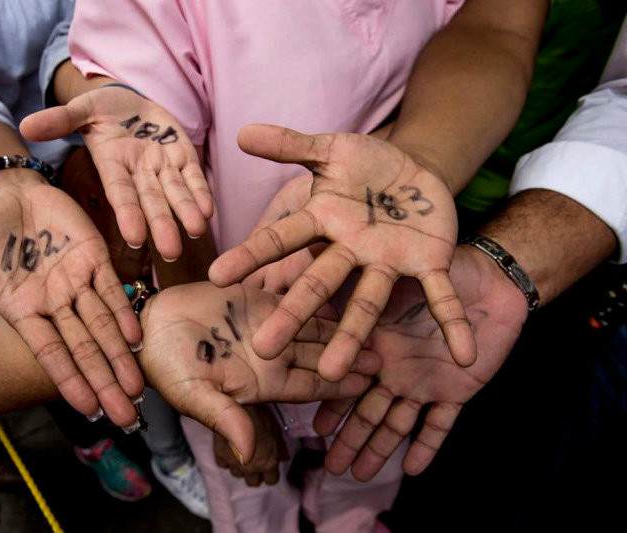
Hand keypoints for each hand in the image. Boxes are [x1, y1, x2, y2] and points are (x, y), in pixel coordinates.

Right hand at [0, 179, 142, 424]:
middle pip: (84, 349)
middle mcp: (54, 303)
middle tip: (127, 418)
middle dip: (105, 382)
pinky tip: (136, 338)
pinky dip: (125, 312)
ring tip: (137, 389)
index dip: (70, 379)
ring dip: (121, 356)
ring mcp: (76, 281)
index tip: (89, 409)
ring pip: (103, 325)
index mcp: (23, 310)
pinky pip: (112, 288)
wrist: (9, 191)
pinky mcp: (94, 257)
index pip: (50, 352)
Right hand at [21, 81, 212, 260]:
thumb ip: (59, 120)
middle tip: (171, 252)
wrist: (133, 104)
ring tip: (196, 231)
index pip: (121, 193)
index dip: (128, 214)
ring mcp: (163, 168)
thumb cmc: (104, 110)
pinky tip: (208, 210)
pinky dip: (201, 193)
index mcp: (114, 166)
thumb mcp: (82, 109)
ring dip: (186, 213)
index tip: (134, 236)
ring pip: (176, 194)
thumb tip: (26, 125)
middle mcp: (140, 174)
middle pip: (152, 202)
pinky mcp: (184, 158)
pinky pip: (194, 178)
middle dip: (162, 225)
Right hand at [138, 282, 379, 462]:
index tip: (370, 381)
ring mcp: (265, 321)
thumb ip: (225, 418)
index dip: (339, 382)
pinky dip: (311, 283)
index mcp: (262, 380)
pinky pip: (288, 288)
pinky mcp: (254, 294)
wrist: (147, 328)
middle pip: (320, 352)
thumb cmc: (167, 367)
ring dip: (340, 318)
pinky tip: (337, 273)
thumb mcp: (195, 395)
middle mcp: (271, 352)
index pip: (310, 384)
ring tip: (374, 310)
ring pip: (312, 320)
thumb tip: (248, 452)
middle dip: (352, 351)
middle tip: (387, 348)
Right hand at [209, 124, 475, 380]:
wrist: (415, 169)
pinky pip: (441, 298)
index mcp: (324, 222)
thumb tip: (241, 133)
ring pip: (366, 303)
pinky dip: (453, 325)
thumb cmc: (367, 164)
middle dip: (291, 314)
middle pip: (317, 284)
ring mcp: (388, 262)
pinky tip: (464, 356)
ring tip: (332, 372)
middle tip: (263, 348)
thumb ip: (289, 145)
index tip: (217, 278)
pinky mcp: (428, 265)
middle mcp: (350, 251)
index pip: (280, 239)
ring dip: (351, 336)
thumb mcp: (330, 149)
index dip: (250, 256)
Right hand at [213, 405, 288, 486]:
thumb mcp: (275, 431)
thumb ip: (279, 448)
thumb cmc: (260, 415)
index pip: (271, 480)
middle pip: (253, 482)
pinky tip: (230, 450)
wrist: (238, 405)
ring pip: (237, 474)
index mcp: (268, 463)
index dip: (271, 473)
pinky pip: (223, 464)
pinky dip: (226, 459)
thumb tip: (283, 458)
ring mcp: (234, 463)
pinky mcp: (220, 455)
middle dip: (255, 473)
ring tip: (242, 455)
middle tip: (255, 461)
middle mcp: (251, 467)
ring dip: (240, 467)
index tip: (268, 465)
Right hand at [313, 245, 526, 480]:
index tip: (312, 429)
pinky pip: (439, 424)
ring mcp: (423, 382)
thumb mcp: (391, 280)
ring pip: (396, 423)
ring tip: (359, 475)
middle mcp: (393, 368)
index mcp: (374, 343)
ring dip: (379, 449)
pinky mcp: (456, 392)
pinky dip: (427, 446)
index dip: (330, 404)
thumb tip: (308, 292)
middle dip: (349, 439)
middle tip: (330, 466)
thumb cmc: (439, 270)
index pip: (346, 379)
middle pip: (367, 410)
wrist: (493, 280)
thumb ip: (355, 295)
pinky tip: (411, 468)